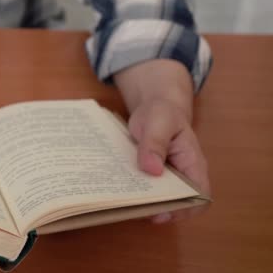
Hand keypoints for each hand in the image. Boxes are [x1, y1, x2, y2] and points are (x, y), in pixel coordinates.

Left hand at [128, 98, 209, 222]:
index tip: (161, 213)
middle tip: (135, 209)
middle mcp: (183, 175)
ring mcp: (168, 177)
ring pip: (160, 199)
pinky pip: (146, 189)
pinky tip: (120, 191)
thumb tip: (153, 170)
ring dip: (144, 203)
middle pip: (178, 203)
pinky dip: (135, 193)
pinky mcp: (152, 175)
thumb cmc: (162, 112)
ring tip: (125, 202)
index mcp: (192, 164)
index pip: (199, 196)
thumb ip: (155, 143)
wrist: (155, 106)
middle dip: (158, 210)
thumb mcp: (159, 122)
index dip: (185, 209)